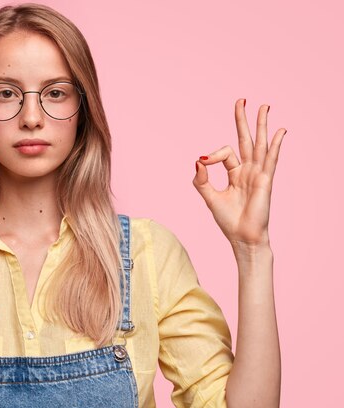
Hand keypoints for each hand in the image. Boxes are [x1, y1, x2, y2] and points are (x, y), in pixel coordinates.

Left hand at [192, 99, 285, 247]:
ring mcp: (258, 174)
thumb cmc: (228, 220)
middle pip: (246, 139)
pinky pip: (270, 159)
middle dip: (243, 119)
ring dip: (262, 124)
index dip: (212, 154)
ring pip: (259, 144)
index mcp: (235, 173)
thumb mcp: (209, 197)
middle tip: (242, 99)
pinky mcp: (265, 180)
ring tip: (264, 106)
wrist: (242, 237)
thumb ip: (201, 180)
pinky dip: (274, 145)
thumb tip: (197, 159)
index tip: (203, 162)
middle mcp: (248, 170)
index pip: (224, 153)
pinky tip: (280, 131)